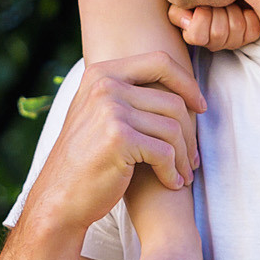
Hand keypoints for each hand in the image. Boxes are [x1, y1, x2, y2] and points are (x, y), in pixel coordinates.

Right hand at [22, 52, 207, 237]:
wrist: (59, 197)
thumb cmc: (86, 159)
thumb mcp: (97, 112)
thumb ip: (126, 91)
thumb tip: (178, 82)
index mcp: (101, 73)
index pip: (160, 62)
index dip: (186, 83)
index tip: (199, 106)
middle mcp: (105, 86)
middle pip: (172, 101)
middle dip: (190, 134)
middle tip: (193, 158)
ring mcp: (111, 110)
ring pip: (173, 129)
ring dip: (184, 157)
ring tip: (184, 174)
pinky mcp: (119, 138)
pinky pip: (165, 152)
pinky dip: (173, 172)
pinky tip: (172, 183)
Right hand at [169, 1, 259, 49]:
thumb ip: (179, 11)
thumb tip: (188, 22)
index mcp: (194, 35)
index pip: (196, 36)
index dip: (201, 15)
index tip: (202, 3)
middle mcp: (213, 43)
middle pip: (218, 32)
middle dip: (218, 9)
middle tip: (217, 0)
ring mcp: (233, 41)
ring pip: (235, 28)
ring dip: (233, 10)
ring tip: (229, 2)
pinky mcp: (250, 35)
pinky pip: (252, 30)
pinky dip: (249, 15)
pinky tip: (242, 8)